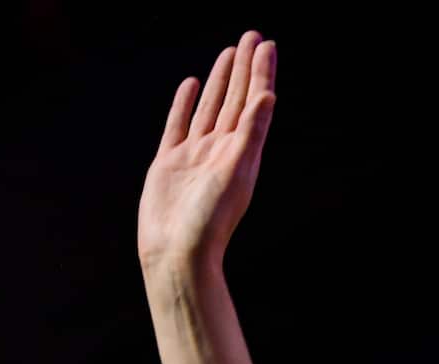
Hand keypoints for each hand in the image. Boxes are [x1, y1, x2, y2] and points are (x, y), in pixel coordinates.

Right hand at [137, 31, 275, 275]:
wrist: (176, 252)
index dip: (261, 73)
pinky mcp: (169, 162)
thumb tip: (269, 96)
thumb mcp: (235, 172)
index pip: (254, 103)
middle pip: (235, 99)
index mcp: (242, 152)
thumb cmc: (210, 220)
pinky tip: (192, 85)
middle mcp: (221, 150)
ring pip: (211, 107)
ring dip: (220, 81)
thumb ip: (251, 134)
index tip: (266, 44)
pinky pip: (179, 124)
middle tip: (251, 36)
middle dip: (244, 68)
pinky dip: (187, 104)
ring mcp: (195, 155)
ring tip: (229, 53)